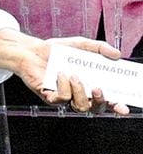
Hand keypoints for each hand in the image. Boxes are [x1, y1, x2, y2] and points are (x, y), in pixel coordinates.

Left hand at [0, 29, 128, 114]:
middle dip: (100, 101)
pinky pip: (61, 99)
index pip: (106, 100)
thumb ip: (99, 48)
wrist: (30, 50)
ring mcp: (64, 97)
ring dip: (80, 91)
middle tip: (98, 88)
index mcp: (88, 84)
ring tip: (73, 75)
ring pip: (79, 106)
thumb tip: (117, 54)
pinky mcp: (49, 96)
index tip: (123, 107)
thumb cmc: (55, 50)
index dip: (116, 106)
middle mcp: (78, 93)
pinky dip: (63, 86)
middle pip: (95, 108)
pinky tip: (60, 74)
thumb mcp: (79, 45)